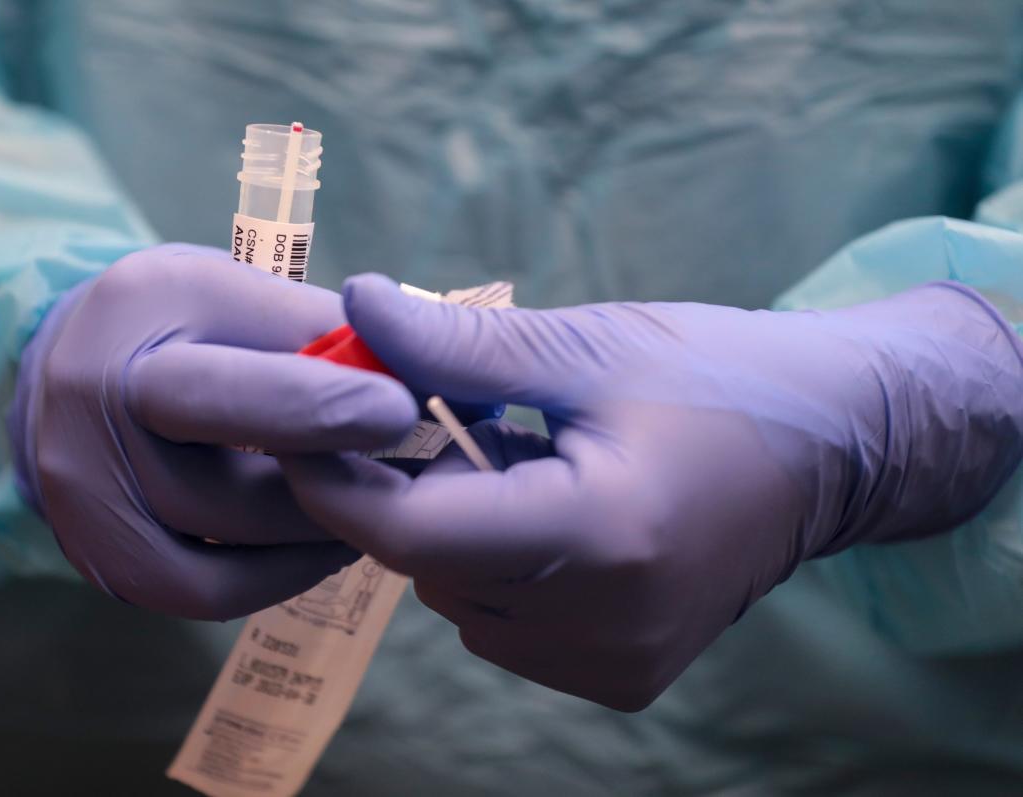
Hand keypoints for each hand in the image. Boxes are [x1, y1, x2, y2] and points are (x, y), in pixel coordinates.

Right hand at [9, 246, 416, 619]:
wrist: (77, 364)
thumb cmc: (186, 321)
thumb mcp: (247, 291)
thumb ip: (322, 333)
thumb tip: (418, 381)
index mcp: (141, 308)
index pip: (240, 377)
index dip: (325, 408)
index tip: (403, 414)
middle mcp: (90, 401)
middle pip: (223, 477)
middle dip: (328, 483)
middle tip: (407, 479)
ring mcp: (82, 489)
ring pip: (228, 539)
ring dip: (319, 528)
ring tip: (378, 503)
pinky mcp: (101, 554)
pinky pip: (206, 591)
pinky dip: (280, 573)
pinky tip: (326, 544)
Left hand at [281, 274, 1022, 708]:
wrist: (834, 445)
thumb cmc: (717, 376)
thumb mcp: (586, 344)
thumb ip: (458, 343)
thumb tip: (352, 304)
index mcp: (599, 534)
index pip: (410, 533)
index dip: (336, 480)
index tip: (306, 426)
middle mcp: (606, 624)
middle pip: (428, 565)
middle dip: (414, 490)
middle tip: (461, 421)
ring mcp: (617, 664)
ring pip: (458, 599)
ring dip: (459, 531)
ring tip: (531, 464)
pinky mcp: (624, 678)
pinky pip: (504, 626)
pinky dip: (500, 570)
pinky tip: (557, 517)